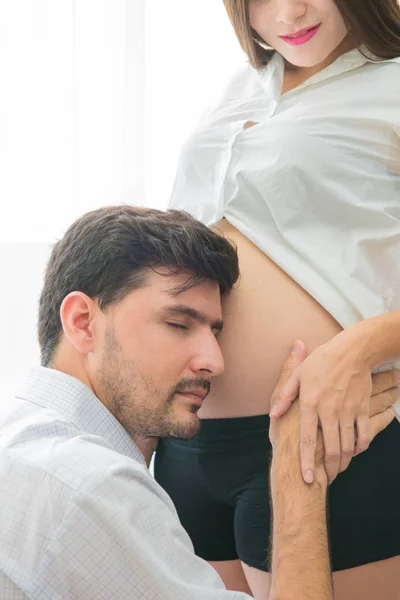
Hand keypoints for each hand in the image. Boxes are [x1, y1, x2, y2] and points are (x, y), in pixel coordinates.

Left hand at [270, 337, 399, 483]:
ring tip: (338, 470)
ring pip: (348, 446)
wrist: (352, 351)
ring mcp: (348, 411)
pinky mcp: (362, 409)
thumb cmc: (322, 361)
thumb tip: (272, 414)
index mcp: (310, 403)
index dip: (307, 461)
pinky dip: (360, 448)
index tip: (307, 479)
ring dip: (344, 462)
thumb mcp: (298, 374)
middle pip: (331, 449)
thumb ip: (285, 395)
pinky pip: (364, 435)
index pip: (308, 439)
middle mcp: (329, 411)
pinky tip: (355, 451)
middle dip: (329, 469)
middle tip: (326, 479)